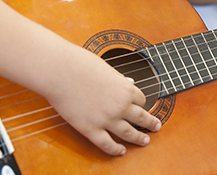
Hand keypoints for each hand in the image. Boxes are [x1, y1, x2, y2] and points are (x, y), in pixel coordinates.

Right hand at [44, 48, 160, 155]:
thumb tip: (129, 82)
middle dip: (151, 123)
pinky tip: (121, 151)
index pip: (141, 99)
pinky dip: (116, 150)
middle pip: (141, 118)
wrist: (60, 71)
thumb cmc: (80, 64)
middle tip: (156, 126)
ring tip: (145, 141)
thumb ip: (119, 79)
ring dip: (139, 138)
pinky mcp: (90, 129)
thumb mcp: (106, 68)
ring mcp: (107, 119)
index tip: (142, 106)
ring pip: (128, 133)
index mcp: (126, 89)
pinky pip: (107, 144)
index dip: (142, 103)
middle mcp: (120, 106)